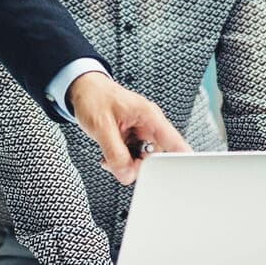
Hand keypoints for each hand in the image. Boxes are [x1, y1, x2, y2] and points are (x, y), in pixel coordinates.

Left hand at [68, 71, 189, 185]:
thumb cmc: (95, 97)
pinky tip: (109, 155)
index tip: (181, 175)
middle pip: (155, 157)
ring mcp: (141, 132)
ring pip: (143, 159)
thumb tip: (127, 175)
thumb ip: (115, 153)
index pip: (174, 142)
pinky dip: (121, 160)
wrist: (84, 89)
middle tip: (118, 162)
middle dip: (136, 165)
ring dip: (125, 163)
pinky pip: (133, 157)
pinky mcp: (132, 138)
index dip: (180, 160)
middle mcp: (149, 125)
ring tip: (109, 154)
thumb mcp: (102, 127)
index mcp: (149, 116)